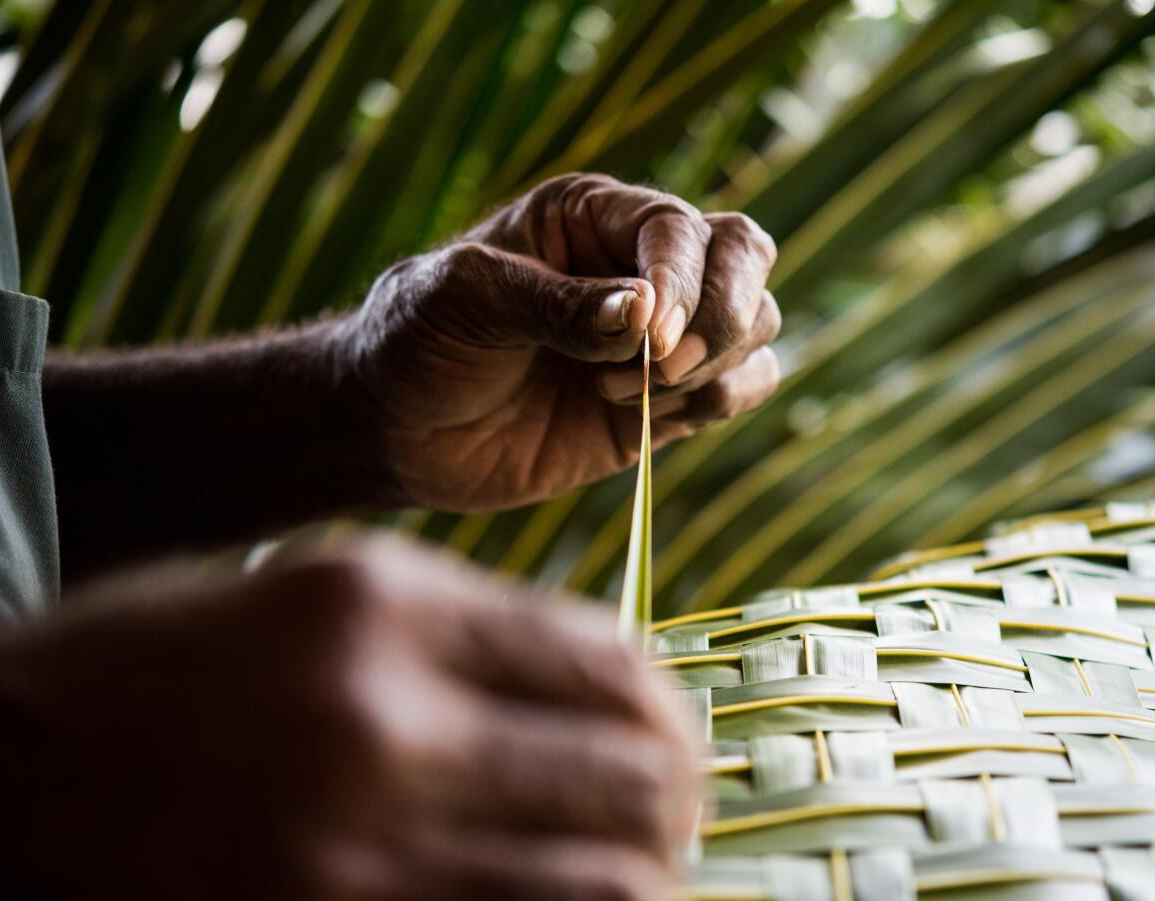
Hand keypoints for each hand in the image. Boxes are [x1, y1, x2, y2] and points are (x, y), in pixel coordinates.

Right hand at [0, 537, 699, 900]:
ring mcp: (329, 898)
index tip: (674, 765)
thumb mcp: (268, 605)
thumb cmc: (102, 702)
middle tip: (671, 859)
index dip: (673, 724)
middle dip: (679, 835)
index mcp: (366, 614)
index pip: (609, 664)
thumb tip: (602, 694)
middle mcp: (365, 742)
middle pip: (632, 793)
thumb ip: (435, 634)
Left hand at [341, 172, 781, 511]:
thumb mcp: (465, 299)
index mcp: (592, 216)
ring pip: (758, 323)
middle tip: (660, 367)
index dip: (681, 282)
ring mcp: (662, 336)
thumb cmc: (417, 340)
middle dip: (723, 316)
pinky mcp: (669, 402)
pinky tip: (648, 418)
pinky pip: (744, 385)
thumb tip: (645, 315)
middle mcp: (640, 266)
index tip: (648, 342)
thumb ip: (555, 304)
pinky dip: (722, 402)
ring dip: (715, 366)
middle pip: (744, 257)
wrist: (396, 430)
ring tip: (623, 395)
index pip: (679, 227)